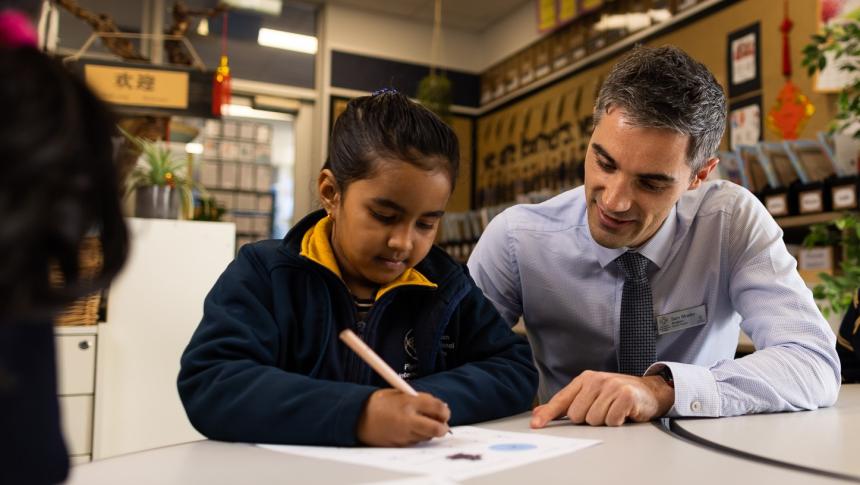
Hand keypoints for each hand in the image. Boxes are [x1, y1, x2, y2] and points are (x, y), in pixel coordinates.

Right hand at [357, 389, 450, 445]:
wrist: (358, 417)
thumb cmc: (380, 403)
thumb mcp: (401, 393)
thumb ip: (420, 399)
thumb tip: (440, 407)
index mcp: (409, 402)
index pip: (438, 408)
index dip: (445, 411)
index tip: (444, 411)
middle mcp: (408, 419)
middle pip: (437, 428)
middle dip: (443, 427)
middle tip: (442, 424)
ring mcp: (404, 434)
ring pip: (428, 436)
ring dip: (429, 431)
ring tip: (419, 423)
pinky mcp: (400, 444)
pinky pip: (416, 442)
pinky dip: (417, 436)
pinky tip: (408, 429)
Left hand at [530, 371, 673, 427]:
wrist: (649, 391)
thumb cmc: (617, 395)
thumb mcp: (590, 395)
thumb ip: (566, 404)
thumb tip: (539, 413)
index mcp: (584, 379)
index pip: (561, 399)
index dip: (548, 414)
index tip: (536, 425)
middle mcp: (596, 380)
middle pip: (577, 415)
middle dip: (588, 419)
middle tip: (602, 411)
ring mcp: (611, 386)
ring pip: (593, 420)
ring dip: (604, 421)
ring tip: (613, 411)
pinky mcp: (625, 396)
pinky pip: (611, 420)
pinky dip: (616, 422)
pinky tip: (622, 414)